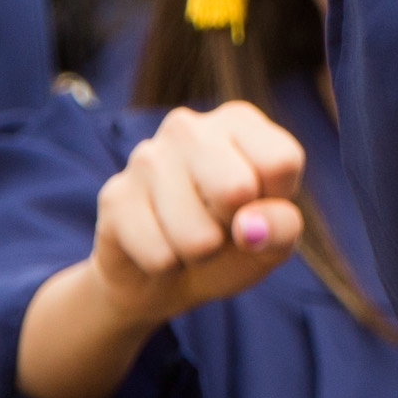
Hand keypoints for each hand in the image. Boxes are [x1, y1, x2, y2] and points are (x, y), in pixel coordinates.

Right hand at [18, 102, 306, 397]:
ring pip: (197, 235)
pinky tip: (158, 244)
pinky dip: (167, 265)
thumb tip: (249, 228)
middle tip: (220, 225)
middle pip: (237, 190)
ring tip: (189, 238)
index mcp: (238, 121)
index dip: (275, 202)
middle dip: (233, 229)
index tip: (258, 205)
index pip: (282, 161)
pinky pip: (160, 255)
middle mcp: (188, 127)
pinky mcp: (114, 196)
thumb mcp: (274, 239)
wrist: (165, 276)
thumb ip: (281, 227)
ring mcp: (145, 157)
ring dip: (199, 254)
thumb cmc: (231, 245)